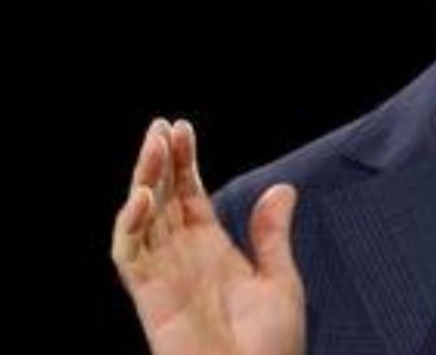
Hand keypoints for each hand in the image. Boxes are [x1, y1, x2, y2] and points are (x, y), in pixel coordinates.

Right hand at [111, 118, 305, 354]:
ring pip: (142, 218)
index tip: (182, 127)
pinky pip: (128, 255)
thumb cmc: (270, 348)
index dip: (183, 162)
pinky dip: (129, 224)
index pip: (188, 196)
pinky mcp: (150, 297)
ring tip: (153, 145)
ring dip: (144, 180)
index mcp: (212, 250)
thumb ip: (272, 234)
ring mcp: (164, 275)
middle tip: (161, 125)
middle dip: (159, 161)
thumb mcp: (280, 280)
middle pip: (162, 199)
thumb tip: (283, 186)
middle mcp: (183, 257)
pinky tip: (142, 196)